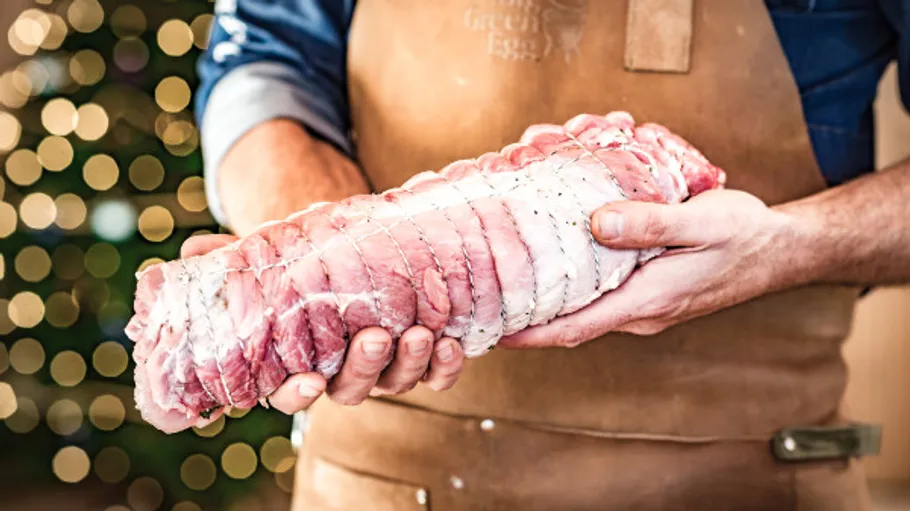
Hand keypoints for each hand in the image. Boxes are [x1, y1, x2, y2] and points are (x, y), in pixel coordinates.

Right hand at [181, 234, 464, 416]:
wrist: (356, 245)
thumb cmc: (305, 260)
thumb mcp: (269, 255)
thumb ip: (233, 255)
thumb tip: (192, 249)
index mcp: (301, 361)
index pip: (292, 392)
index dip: (299, 393)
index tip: (309, 381)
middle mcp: (343, 371)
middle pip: (353, 389)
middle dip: (366, 368)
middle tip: (375, 338)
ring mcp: (385, 365)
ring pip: (397, 381)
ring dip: (409, 362)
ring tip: (418, 333)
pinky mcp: (423, 354)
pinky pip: (437, 373)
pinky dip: (446, 365)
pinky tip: (451, 342)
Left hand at [499, 189, 801, 348]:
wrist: (780, 249)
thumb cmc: (744, 235)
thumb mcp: (700, 220)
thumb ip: (649, 224)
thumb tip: (596, 223)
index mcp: (647, 300)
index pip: (575, 328)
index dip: (530, 335)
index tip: (491, 333)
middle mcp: (640, 311)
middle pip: (571, 320)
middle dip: (528, 314)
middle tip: (486, 296)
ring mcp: (644, 304)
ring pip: (585, 306)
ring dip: (549, 296)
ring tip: (511, 273)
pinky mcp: (649, 291)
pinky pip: (602, 292)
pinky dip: (574, 280)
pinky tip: (558, 255)